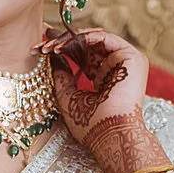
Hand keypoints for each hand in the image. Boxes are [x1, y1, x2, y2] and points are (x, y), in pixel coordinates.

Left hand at [44, 26, 158, 172]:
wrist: (110, 134)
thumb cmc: (91, 124)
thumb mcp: (69, 96)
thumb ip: (62, 75)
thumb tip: (52, 56)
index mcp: (105, 78)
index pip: (83, 56)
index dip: (63, 48)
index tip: (41, 46)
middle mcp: (117, 67)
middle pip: (87, 45)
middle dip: (63, 41)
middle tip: (41, 41)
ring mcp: (126, 61)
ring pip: (94, 38)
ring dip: (69, 40)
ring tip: (50, 48)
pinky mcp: (132, 56)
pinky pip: (104, 37)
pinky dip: (84, 38)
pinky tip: (65, 45)